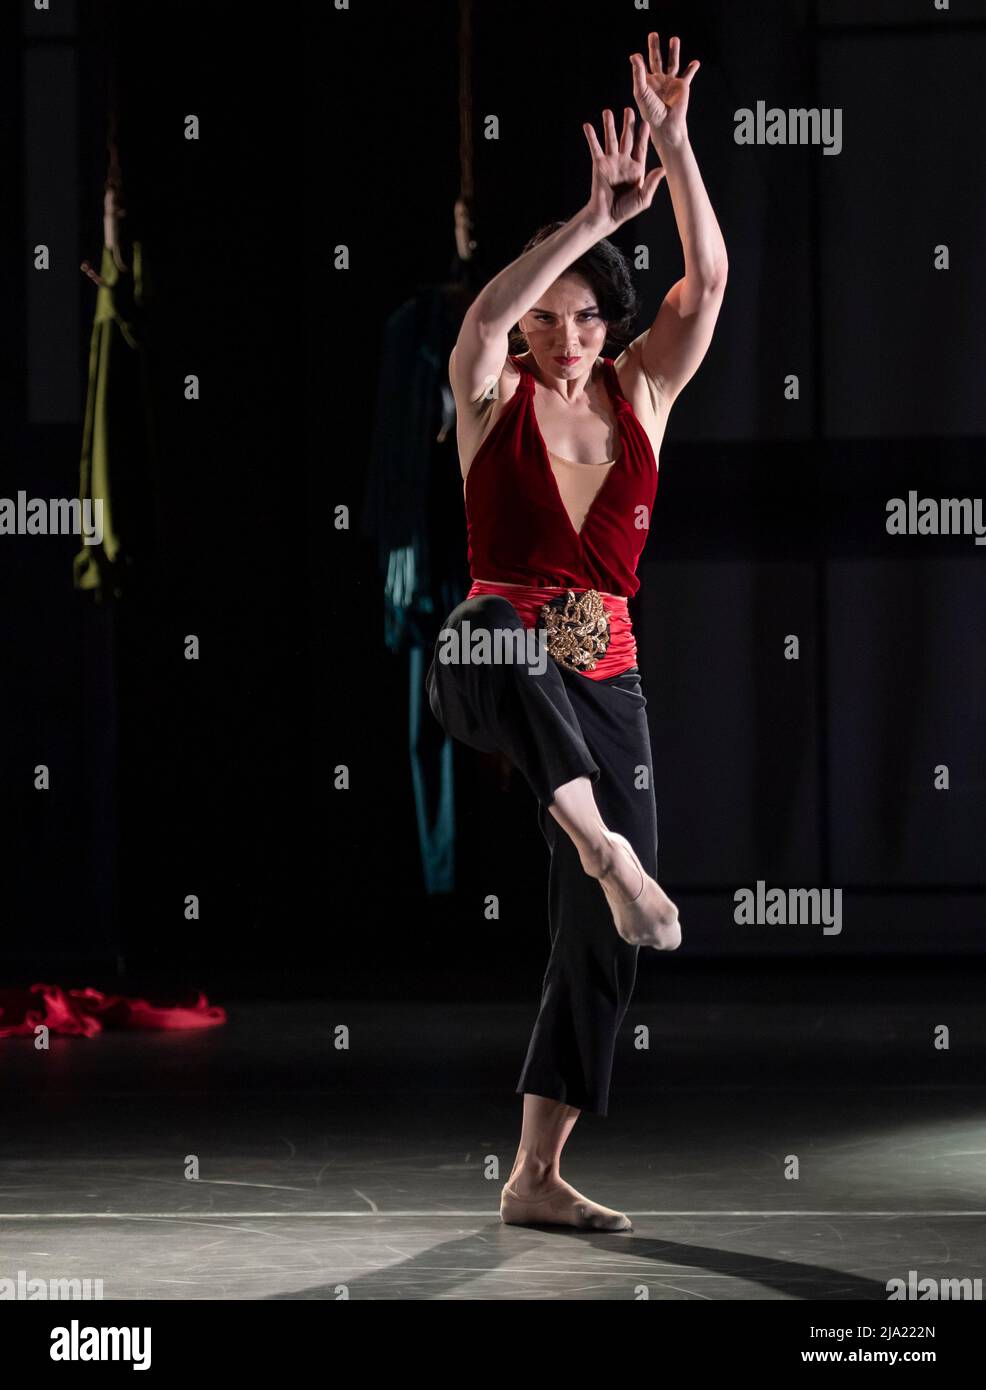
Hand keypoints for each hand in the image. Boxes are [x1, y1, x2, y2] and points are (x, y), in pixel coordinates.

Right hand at [581, 107, 665, 232]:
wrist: (607, 216)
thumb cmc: (626, 210)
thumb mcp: (643, 198)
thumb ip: (652, 183)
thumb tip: (663, 169)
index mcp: (636, 168)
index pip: (641, 147)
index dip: (643, 135)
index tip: (646, 123)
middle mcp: (624, 162)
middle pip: (626, 138)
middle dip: (628, 124)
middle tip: (629, 110)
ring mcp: (611, 162)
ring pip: (610, 139)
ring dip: (609, 125)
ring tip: (607, 112)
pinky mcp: (599, 165)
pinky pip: (595, 148)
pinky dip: (591, 137)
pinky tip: (587, 126)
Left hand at [629, 32, 699, 150]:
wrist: (666, 123)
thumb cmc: (651, 111)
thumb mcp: (641, 91)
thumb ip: (638, 73)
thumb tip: (634, 55)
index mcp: (647, 82)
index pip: (642, 67)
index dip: (639, 61)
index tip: (636, 56)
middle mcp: (659, 80)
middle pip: (657, 59)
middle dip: (655, 47)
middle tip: (653, 34)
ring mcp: (671, 82)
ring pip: (673, 62)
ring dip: (674, 51)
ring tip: (674, 39)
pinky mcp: (682, 85)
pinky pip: (688, 74)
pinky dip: (692, 68)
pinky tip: (696, 62)